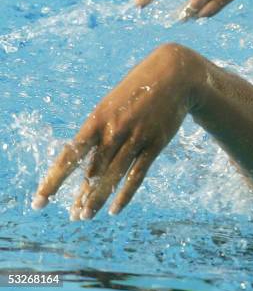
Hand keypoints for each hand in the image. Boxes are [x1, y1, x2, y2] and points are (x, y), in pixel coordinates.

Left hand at [31, 44, 193, 219]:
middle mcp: (115, 130)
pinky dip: (125, 194)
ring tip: (86, 216)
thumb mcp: (111, 105)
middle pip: (93, 171)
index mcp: (98, 119)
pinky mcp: (155, 143)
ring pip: (113, 175)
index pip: (71, 155)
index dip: (54, 179)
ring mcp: (136, 137)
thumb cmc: (137, 90)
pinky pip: (137, 174)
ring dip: (98, 199)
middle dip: (81, 196)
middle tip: (73, 216)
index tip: (41, 199)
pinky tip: (115, 209)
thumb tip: (88, 168)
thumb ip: (100, 134)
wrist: (173, 74)